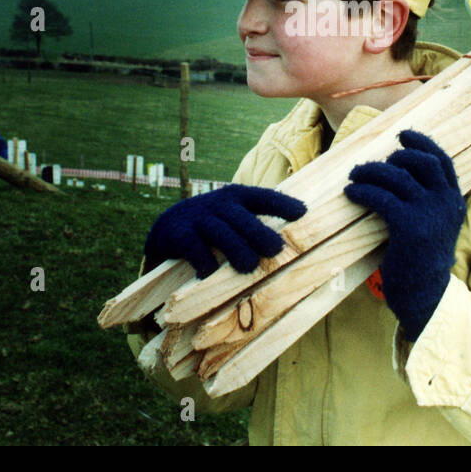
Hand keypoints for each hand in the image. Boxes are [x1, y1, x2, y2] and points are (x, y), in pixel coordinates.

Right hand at [144, 184, 305, 278]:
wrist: (167, 226)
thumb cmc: (213, 225)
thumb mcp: (234, 217)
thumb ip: (256, 226)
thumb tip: (288, 249)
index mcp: (238, 197)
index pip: (263, 197)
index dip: (282, 204)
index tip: (302, 212)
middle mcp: (220, 204)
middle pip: (243, 218)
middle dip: (259, 233)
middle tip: (276, 249)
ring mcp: (199, 218)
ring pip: (222, 233)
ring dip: (236, 249)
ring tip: (249, 266)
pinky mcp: (179, 234)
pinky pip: (194, 247)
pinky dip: (204, 262)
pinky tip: (210, 274)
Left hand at [344, 129, 466, 340]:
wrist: (425, 295)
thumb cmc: (421, 260)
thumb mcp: (434, 226)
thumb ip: (426, 201)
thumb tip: (396, 172)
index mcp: (454, 201)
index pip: (442, 160)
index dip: (423, 142)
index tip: (403, 134)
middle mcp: (446, 203)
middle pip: (420, 162)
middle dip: (393, 157)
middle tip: (372, 165)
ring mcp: (429, 213)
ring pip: (396, 176)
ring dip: (370, 171)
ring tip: (354, 176)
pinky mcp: (409, 225)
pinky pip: (381, 196)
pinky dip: (362, 190)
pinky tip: (351, 193)